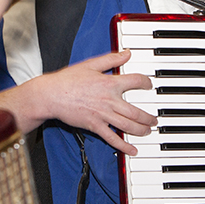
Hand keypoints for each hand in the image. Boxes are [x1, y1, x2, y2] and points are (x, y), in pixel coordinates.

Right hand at [33, 50, 155, 154]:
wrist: (51, 95)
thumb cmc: (67, 80)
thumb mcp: (91, 64)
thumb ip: (111, 59)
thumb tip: (126, 53)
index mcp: (110, 83)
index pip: (136, 81)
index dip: (146, 83)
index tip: (149, 85)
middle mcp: (110, 101)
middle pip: (136, 111)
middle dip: (148, 117)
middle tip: (154, 119)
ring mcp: (103, 115)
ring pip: (128, 126)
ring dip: (141, 130)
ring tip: (148, 131)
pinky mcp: (95, 126)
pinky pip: (112, 138)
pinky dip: (124, 146)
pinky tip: (133, 150)